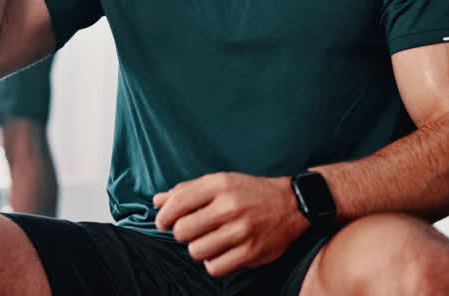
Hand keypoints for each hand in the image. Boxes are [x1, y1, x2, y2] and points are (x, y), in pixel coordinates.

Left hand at [153, 172, 308, 277]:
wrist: (292, 204)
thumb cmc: (250, 192)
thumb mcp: (220, 181)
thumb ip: (187, 190)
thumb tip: (157, 201)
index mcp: (220, 185)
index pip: (177, 203)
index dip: (164, 217)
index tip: (164, 223)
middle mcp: (230, 207)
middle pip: (183, 231)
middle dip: (182, 234)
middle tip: (192, 231)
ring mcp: (241, 231)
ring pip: (196, 251)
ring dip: (198, 248)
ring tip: (209, 241)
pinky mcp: (250, 252)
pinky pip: (214, 267)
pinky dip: (212, 262)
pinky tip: (220, 252)